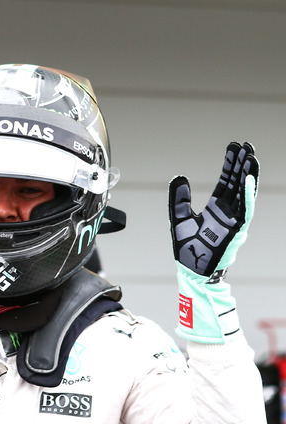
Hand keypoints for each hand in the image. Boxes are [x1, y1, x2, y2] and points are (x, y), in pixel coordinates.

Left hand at [169, 142, 258, 276]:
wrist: (190, 270)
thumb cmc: (188, 249)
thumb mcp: (180, 217)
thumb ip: (180, 199)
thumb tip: (180, 177)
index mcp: (216, 208)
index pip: (226, 181)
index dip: (230, 165)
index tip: (233, 148)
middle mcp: (227, 212)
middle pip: (237, 183)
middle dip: (241, 164)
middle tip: (245, 145)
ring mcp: (232, 220)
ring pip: (243, 193)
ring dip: (248, 175)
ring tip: (252, 156)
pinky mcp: (235, 230)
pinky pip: (244, 210)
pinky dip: (247, 195)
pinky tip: (248, 179)